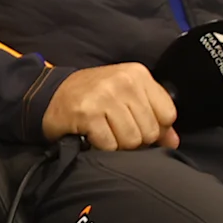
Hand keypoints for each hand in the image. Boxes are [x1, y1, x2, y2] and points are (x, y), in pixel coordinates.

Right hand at [41, 62, 179, 151]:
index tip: (136, 125)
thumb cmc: (92, 98)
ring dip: (117, 145)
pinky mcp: (87, 114)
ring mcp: (104, 96)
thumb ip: (153, 116)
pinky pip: (109, 145)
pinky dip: (101, 147)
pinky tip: (92, 136)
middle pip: (150, 131)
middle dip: (135, 139)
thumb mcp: (126, 97)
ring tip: (104, 133)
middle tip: (115, 131)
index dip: (155, 127)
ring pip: (131, 141)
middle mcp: (123, 81)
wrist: (49, 95)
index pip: (167, 114)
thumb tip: (173, 142)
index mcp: (137, 74)